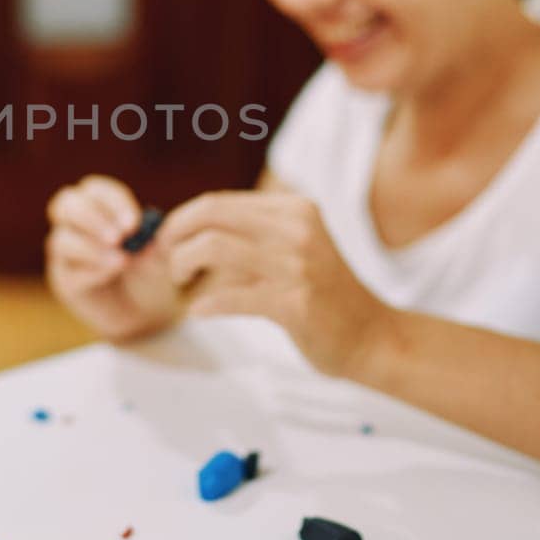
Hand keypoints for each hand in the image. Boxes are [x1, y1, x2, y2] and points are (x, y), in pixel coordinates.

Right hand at [45, 175, 179, 341]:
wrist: (147, 314)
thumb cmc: (151, 272)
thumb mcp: (158, 252)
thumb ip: (151, 238)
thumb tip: (142, 229)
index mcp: (99, 206)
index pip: (95, 190)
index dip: (113, 202)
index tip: (134, 223)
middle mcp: (75, 225)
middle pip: (66, 204)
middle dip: (93, 219)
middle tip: (119, 238)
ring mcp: (66, 254)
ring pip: (62, 240)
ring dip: (92, 248)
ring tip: (122, 260)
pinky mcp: (66, 282)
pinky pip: (69, 271)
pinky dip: (93, 270)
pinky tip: (114, 272)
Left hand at [159, 190, 388, 377]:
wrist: (374, 337)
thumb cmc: (325, 295)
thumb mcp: (296, 248)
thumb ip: (253, 237)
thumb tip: (189, 235)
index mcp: (295, 209)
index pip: (220, 203)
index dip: (183, 220)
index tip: (168, 241)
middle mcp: (297, 228)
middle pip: (211, 215)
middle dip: (175, 235)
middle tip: (165, 259)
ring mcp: (297, 265)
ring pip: (212, 248)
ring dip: (182, 265)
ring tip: (180, 283)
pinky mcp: (295, 305)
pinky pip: (231, 297)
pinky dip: (205, 304)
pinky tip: (199, 311)